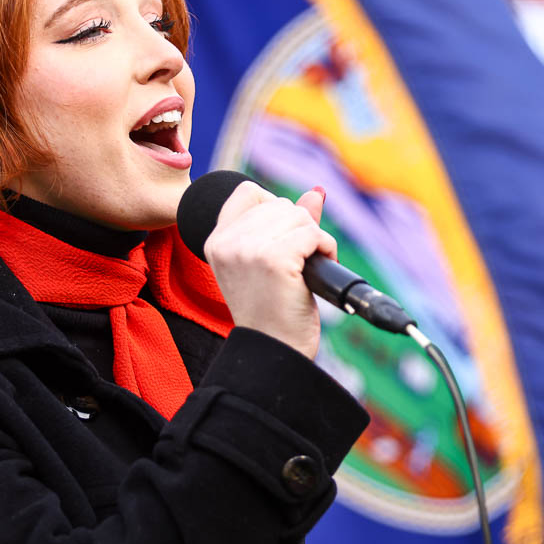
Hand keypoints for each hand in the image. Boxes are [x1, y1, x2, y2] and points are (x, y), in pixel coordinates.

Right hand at [205, 183, 335, 358]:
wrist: (275, 351)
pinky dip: (327, 249)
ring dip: (315, 240)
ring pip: (300, 217)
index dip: (275, 209)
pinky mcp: (275, 260)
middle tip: (300, 261)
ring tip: (309, 267)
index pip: (248, 192)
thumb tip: (316, 192)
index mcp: (216, 241)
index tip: (283, 238)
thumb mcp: (270, 262)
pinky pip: (314, 235)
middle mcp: (228, 242)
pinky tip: (319, 269)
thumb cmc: (273, 312)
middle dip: (300, 228)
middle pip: (280, 205)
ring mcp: (249, 250)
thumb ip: (288, 224)